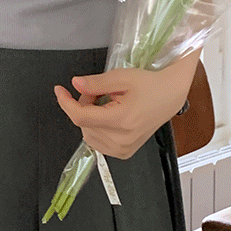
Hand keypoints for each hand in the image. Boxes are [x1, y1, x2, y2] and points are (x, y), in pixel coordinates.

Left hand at [53, 48, 201, 159]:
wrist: (170, 96)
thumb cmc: (150, 84)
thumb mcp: (122, 77)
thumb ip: (96, 83)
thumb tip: (75, 85)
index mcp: (122, 120)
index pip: (81, 117)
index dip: (66, 103)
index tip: (60, 90)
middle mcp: (122, 139)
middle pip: (84, 124)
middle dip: (83, 105)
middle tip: (97, 92)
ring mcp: (123, 149)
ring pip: (88, 134)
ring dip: (89, 117)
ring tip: (105, 103)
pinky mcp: (124, 153)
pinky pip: (98, 142)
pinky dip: (96, 128)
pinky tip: (108, 116)